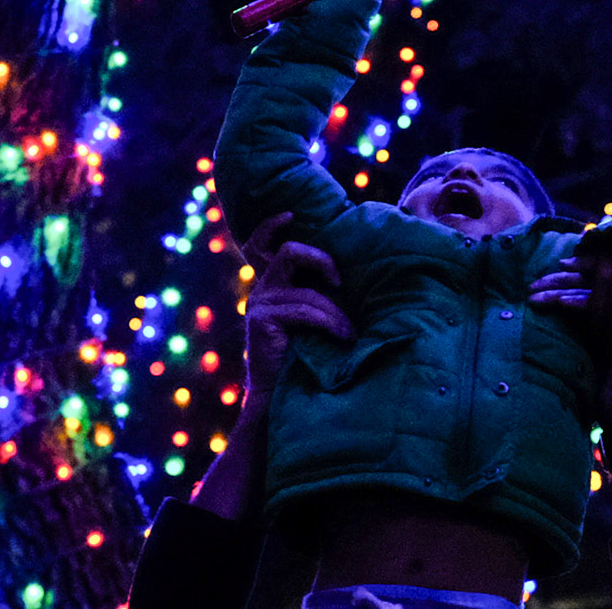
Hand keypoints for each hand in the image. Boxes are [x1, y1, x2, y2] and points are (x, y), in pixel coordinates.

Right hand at [240, 212, 353, 395]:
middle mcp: (263, 289)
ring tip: (349, 332)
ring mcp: (261, 303)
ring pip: (305, 289)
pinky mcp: (263, 319)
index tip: (291, 215)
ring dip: (333, 310)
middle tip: (339, 281)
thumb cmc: (308, 356)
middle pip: (287, 253)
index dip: (271, 226)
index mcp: (274, 285)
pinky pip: (304, 310)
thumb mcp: (315, 317)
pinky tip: (341, 338)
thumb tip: (352, 278)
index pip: (259, 245)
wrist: (283, 395)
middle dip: (319, 259)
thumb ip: (321, 295)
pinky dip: (329, 322)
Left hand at [530, 251, 611, 418]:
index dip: (580, 271)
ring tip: (533, 292)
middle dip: (563, 278)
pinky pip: (598, 309)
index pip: (606, 280)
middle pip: (599, 281)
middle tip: (534, 282)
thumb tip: (562, 294)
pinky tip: (557, 303)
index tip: (557, 268)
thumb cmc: (610, 383)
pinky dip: (573, 304)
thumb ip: (590, 317)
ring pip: (594, 291)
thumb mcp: (599, 342)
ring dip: (560, 289)